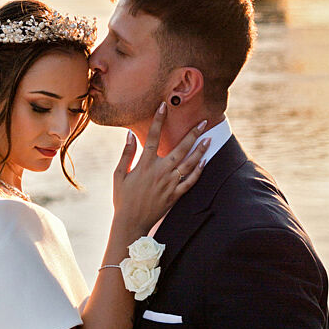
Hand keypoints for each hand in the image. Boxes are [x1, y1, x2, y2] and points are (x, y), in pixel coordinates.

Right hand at [111, 105, 209, 236]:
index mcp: (144, 165)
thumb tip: (129, 134)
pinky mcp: (175, 195)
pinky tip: (204, 160)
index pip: (152, 137)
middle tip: (203, 122)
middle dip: (193, 134)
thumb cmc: (123, 198)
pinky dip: (199, 170)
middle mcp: (160, 172)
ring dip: (201, 150)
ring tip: (209, 138)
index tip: (164, 106)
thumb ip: (126, 154)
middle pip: (180, 148)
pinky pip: (191, 181)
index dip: (158, 120)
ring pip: (189, 163)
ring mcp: (170, 184)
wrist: (131, 223)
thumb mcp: (119, 175)